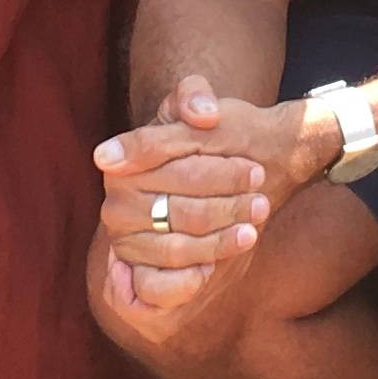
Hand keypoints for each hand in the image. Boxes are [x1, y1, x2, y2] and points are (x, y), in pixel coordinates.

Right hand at [96, 76, 300, 317]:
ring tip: (254, 228)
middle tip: (261, 200)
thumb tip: (203, 116)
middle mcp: (116, 202)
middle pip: (180, 207)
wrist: (209, 181)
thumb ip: (194, 96)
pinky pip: (162, 282)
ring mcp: (123, 239)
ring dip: (221, 241)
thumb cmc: (206, 143)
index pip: (173, 170)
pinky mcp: (136, 270)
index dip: (218, 171)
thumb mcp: (200, 108)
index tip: (254, 170)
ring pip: (178, 245)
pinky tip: (217, 269)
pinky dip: (191, 278)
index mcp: (123, 162)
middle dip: (226, 205)